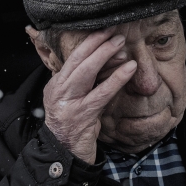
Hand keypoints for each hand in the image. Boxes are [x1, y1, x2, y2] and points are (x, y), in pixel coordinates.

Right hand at [42, 29, 136, 163]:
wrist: (65, 154)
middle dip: (96, 43)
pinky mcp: (82, 115)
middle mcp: (58, 91)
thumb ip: (83, 82)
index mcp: (56, 85)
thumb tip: (104, 60)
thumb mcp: (72, 100)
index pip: (72, 58)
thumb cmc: (73, 127)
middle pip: (77, 60)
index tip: (104, 31)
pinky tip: (129, 69)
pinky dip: (116, 79)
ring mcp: (68, 103)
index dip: (89, 43)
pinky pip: (101, 93)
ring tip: (120, 44)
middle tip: (113, 31)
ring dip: (105, 55)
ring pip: (86, 72)